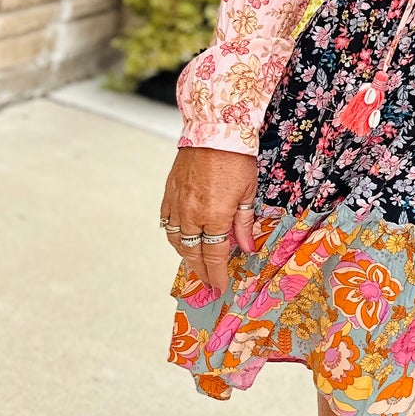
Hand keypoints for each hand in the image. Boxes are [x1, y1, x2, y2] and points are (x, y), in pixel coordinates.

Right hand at [159, 147, 258, 296]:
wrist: (213, 129)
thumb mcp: (248, 192)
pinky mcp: (169, 193)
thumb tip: (245, 247)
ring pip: (176, 240)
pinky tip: (179, 238)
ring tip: (195, 263)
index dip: (217, 274)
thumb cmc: (235, 158)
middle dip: (201, 271)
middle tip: (208, 282)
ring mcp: (177, 204)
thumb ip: (244, 223)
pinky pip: (166, 222)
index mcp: (214, 216)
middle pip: (193, 252)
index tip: (220, 286)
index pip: (214, 255)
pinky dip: (172, 234)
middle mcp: (191, 214)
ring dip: (185, 255)